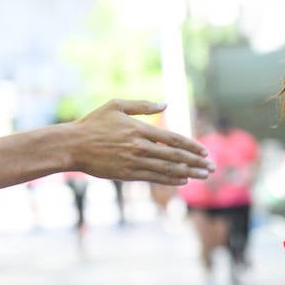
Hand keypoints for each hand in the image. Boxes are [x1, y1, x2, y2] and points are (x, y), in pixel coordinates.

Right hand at [69, 100, 211, 184]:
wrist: (72, 145)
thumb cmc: (93, 123)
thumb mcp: (116, 106)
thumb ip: (142, 105)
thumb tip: (165, 104)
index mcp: (139, 129)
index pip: (173, 138)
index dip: (191, 146)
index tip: (205, 152)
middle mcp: (140, 146)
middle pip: (175, 155)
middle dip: (196, 162)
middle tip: (212, 167)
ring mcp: (134, 162)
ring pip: (167, 168)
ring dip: (188, 173)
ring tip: (203, 176)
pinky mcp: (127, 174)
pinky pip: (154, 178)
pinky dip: (170, 179)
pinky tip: (183, 181)